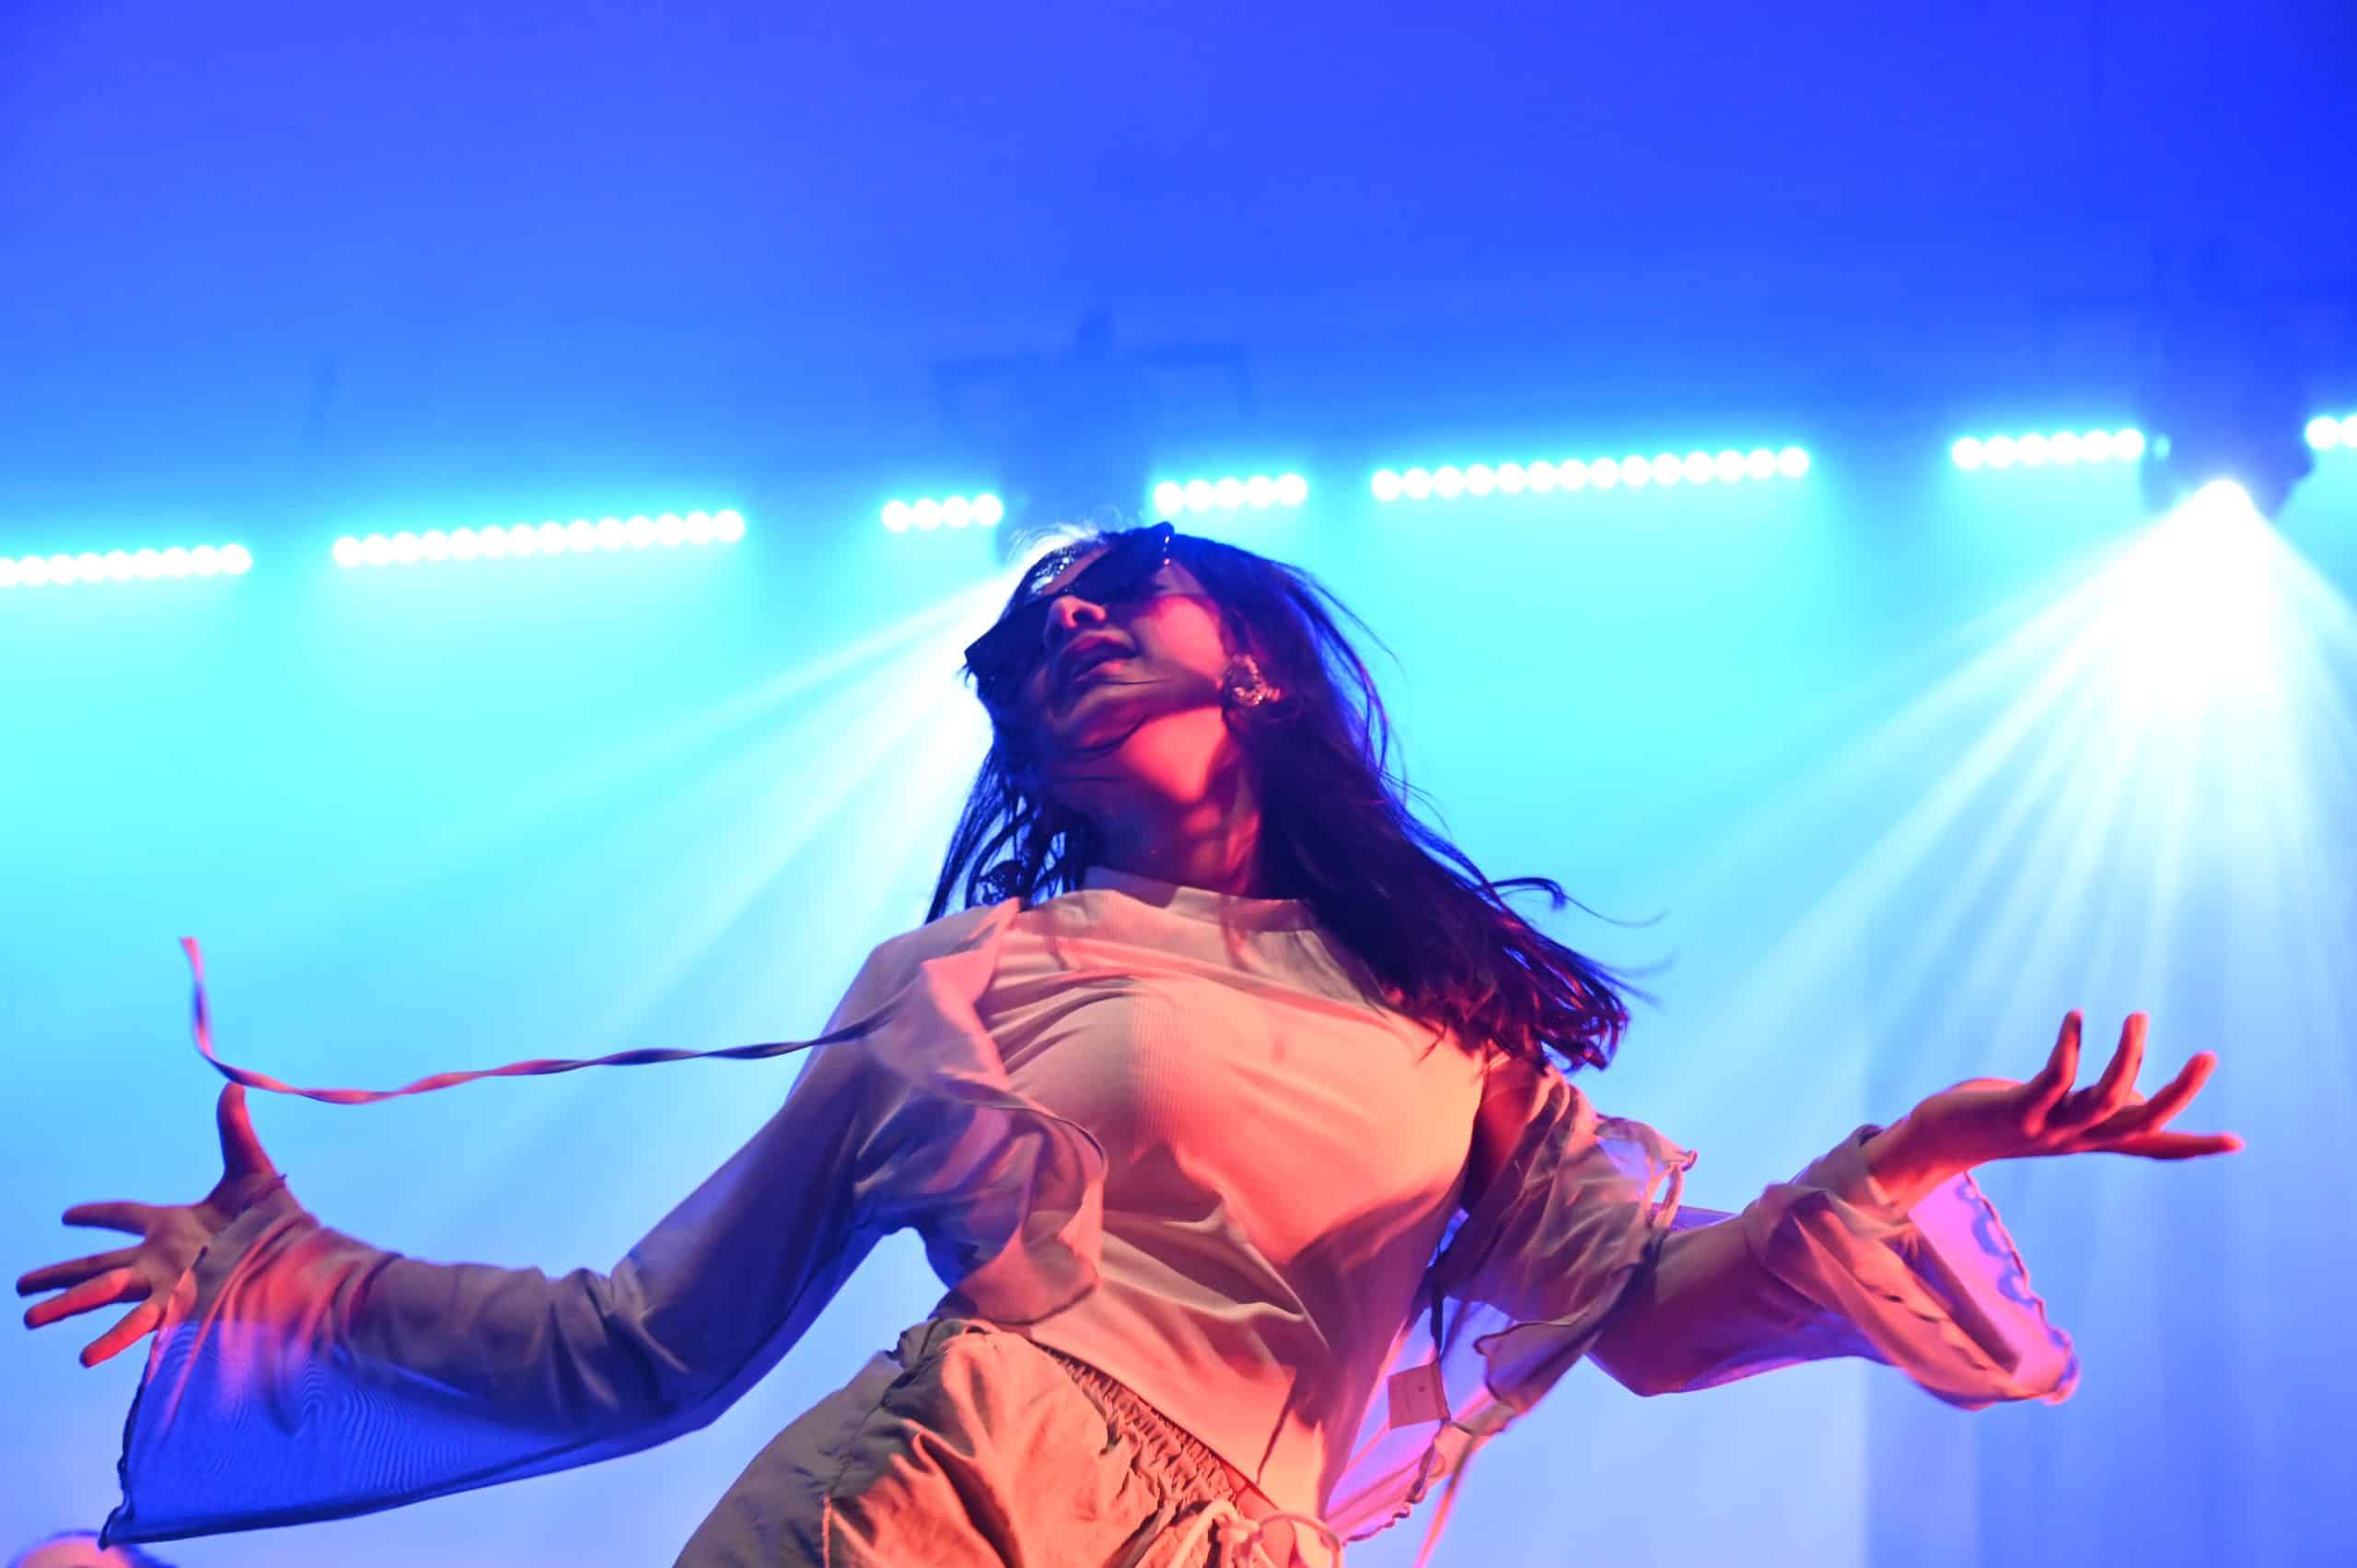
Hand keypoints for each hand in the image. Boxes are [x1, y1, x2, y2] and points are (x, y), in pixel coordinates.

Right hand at [17, 1083, 282, 1366]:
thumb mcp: (252, 1171)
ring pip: (105, 1295)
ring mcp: (167, 1285)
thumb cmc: (282, 1221)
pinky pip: (138, 1327)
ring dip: (67, 1305)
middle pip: (99, 1267)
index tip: (67, 1217)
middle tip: (21, 1285)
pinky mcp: (179, 1310)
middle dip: (61, 1276)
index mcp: (174, 1224)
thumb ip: (235, 1132)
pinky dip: (112, 1341)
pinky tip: (85, 1357)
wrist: (303, 1261)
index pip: (126, 1216)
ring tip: (28, 1319)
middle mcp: (163, 1258)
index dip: (97, 1215)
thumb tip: (233, 1083)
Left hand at [1865, 1011, 2242, 1210]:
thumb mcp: (2055, 1111)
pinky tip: (2075, 1017)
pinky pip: (2054, 1078)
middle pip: (2143, 1124)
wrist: (1939, 1139)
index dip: (2193, 1144)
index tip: (2238, 1142)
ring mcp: (2049, 1127)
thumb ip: (2094, 1105)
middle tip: (2209, 1055)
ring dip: (2126, 1056)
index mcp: (2090, 1139)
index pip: (2151, 1147)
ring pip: (2105, 1099)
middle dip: (2180, 1092)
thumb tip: (2133, 1095)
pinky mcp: (2018, 1110)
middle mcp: (2077, 1138)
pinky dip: (2069, 1046)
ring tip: (2137, 1015)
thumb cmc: (1998, 1116)